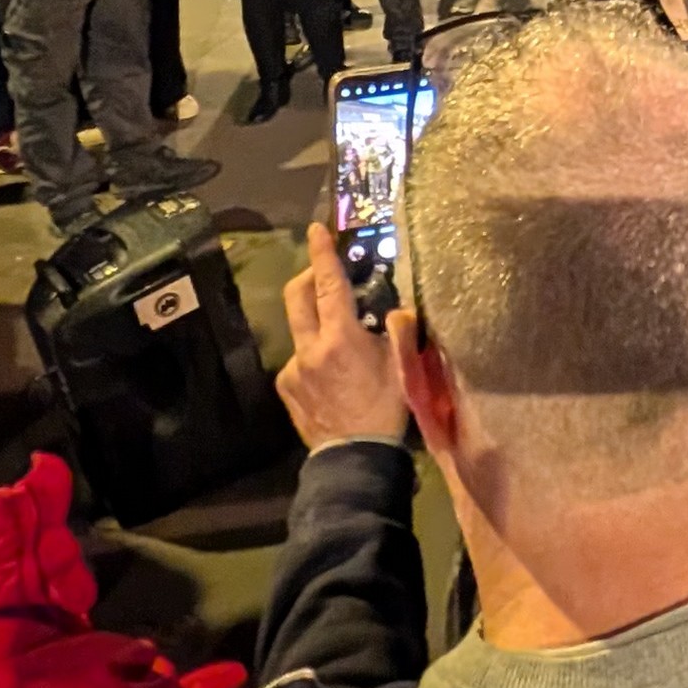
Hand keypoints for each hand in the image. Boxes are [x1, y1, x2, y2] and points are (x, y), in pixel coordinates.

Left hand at [277, 223, 406, 447]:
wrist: (355, 457)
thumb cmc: (385, 410)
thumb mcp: (401, 366)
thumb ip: (397, 330)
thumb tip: (395, 309)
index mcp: (340, 337)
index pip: (329, 284)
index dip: (323, 253)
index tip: (317, 229)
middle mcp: (309, 347)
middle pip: (297, 295)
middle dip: (307, 276)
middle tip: (322, 273)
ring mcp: (294, 367)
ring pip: (299, 331)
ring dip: (314, 327)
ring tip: (338, 348)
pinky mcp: (286, 386)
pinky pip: (298, 360)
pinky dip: (311, 358)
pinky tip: (329, 378)